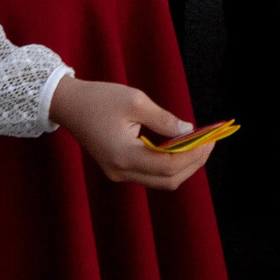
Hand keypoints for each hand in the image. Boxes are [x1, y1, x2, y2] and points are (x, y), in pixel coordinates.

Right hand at [48, 78, 214, 189]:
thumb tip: (188, 132)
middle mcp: (121, 171)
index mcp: (124, 156)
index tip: (211, 138)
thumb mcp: (136, 101)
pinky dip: (169, 163)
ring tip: (200, 143)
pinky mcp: (118, 168)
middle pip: (168, 180)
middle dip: (193, 163)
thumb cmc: (100, 99)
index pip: (169, 166)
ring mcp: (118, 173)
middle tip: (210, 142)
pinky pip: (150, 173)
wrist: (68, 105)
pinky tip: (180, 146)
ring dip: (183, 165)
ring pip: (160, 180)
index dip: (194, 154)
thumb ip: (164, 120)